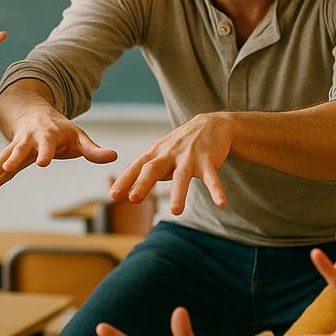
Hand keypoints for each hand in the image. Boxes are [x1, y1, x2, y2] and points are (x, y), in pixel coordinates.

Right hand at [0, 107, 116, 201]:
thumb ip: (94, 150)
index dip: (45, 152)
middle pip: (17, 151)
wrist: (33, 112)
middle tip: (7, 169)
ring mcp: (14, 150)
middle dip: (11, 159)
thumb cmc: (60, 129)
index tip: (42, 162)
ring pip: (0, 163)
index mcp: (46, 136)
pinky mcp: (8, 159)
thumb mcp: (79, 137)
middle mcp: (27, 142)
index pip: (47, 145)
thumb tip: (114, 157)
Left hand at [109, 112, 232, 213]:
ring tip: (175, 212)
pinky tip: (222, 204)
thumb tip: (128, 191)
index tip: (113, 196)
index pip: (136, 168)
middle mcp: (169, 154)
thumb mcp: (161, 154)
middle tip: (133, 199)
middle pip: (153, 169)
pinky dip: (217, 190)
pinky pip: (212, 178)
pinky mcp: (209, 160)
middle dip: (143, 184)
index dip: (124, 181)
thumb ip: (146, 171)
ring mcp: (189, 157)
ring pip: (182, 176)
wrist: (212, 123)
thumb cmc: (180, 144)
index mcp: (155, 154)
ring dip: (178, 193)